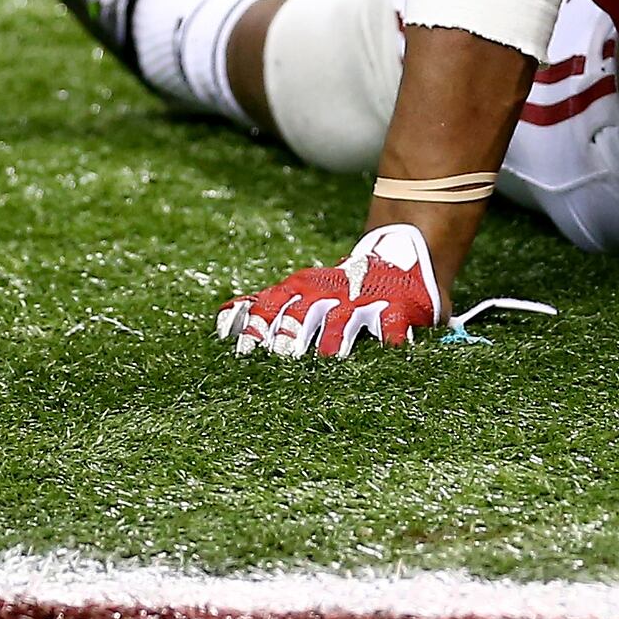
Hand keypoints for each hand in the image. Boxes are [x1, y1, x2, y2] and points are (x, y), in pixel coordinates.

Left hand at [218, 223, 446, 359]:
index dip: (256, 328)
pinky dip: (389, 341)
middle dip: (290, 337)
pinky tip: (388, 353)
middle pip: (302, 314)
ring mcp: (360, 301)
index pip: (270, 305)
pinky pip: (390, 327)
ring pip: (341, 322)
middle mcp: (327, 293)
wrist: (396, 258)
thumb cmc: (336, 287)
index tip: (245, 353)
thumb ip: (264, 303)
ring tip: (326, 360)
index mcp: (301, 288)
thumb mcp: (299, 288)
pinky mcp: (395, 309)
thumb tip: (222, 318)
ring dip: (332, 342)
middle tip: (282, 359)